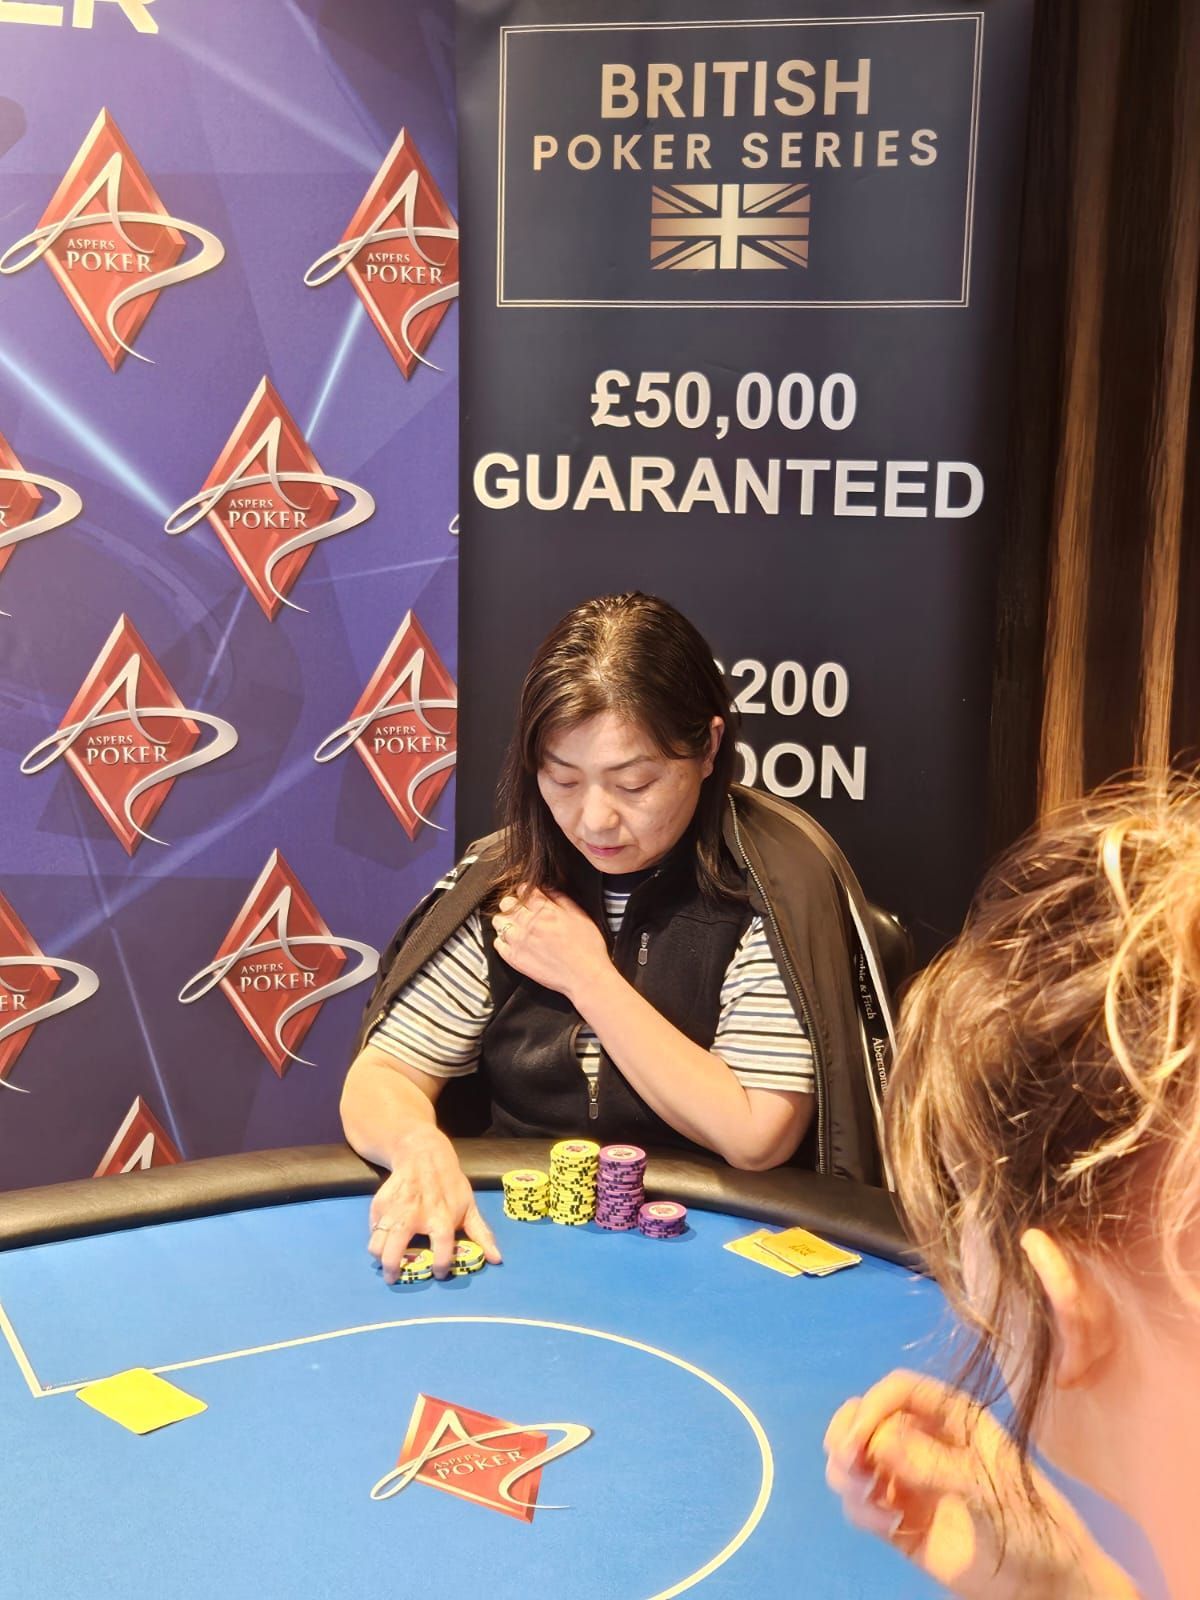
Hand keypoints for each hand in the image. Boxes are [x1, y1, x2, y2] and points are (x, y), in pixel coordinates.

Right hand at [368, 1124, 501, 1283]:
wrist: (422, 1153)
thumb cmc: (450, 1183)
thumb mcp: (469, 1206)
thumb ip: (481, 1234)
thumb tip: (497, 1260)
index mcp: (441, 1217)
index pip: (441, 1248)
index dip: (441, 1264)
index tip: (438, 1273)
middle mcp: (415, 1215)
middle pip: (394, 1250)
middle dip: (392, 1268)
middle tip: (393, 1277)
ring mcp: (394, 1210)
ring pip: (377, 1242)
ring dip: (379, 1255)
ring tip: (385, 1261)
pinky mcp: (379, 1204)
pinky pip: (373, 1229)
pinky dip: (377, 1237)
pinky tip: (385, 1238)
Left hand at [491, 886, 609, 1002]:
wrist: (585, 977)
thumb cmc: (588, 947)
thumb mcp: (580, 915)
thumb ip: (560, 898)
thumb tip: (546, 888)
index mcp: (545, 910)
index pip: (524, 890)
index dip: (526, 891)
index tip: (530, 896)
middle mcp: (528, 923)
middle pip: (507, 903)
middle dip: (513, 904)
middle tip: (522, 911)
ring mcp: (519, 942)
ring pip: (498, 922)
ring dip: (506, 920)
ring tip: (516, 926)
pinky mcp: (514, 959)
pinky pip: (497, 943)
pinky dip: (503, 940)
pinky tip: (514, 942)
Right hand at [823, 1371, 1138, 1599]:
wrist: (1043, 1584)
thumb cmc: (1028, 1523)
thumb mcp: (987, 1487)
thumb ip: (933, 1464)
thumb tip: (878, 1440)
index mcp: (951, 1417)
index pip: (898, 1390)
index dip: (871, 1406)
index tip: (856, 1440)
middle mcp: (924, 1440)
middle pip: (865, 1417)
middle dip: (847, 1436)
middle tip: (850, 1466)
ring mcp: (909, 1480)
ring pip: (855, 1460)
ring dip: (847, 1475)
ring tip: (870, 1500)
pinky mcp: (900, 1520)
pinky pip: (861, 1503)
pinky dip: (861, 1510)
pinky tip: (888, 1526)